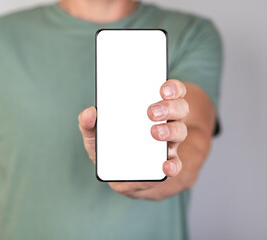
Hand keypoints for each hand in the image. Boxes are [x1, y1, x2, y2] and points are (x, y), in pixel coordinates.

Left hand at [78, 79, 188, 199]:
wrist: (116, 175)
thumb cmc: (109, 147)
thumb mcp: (95, 134)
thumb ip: (89, 123)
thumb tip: (89, 112)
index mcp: (151, 108)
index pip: (170, 91)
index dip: (172, 87)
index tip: (162, 88)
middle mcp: (165, 122)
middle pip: (179, 108)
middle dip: (168, 107)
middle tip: (151, 112)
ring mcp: (167, 144)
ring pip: (180, 132)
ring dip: (170, 130)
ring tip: (154, 132)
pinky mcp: (166, 164)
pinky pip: (176, 164)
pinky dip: (173, 165)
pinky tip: (165, 165)